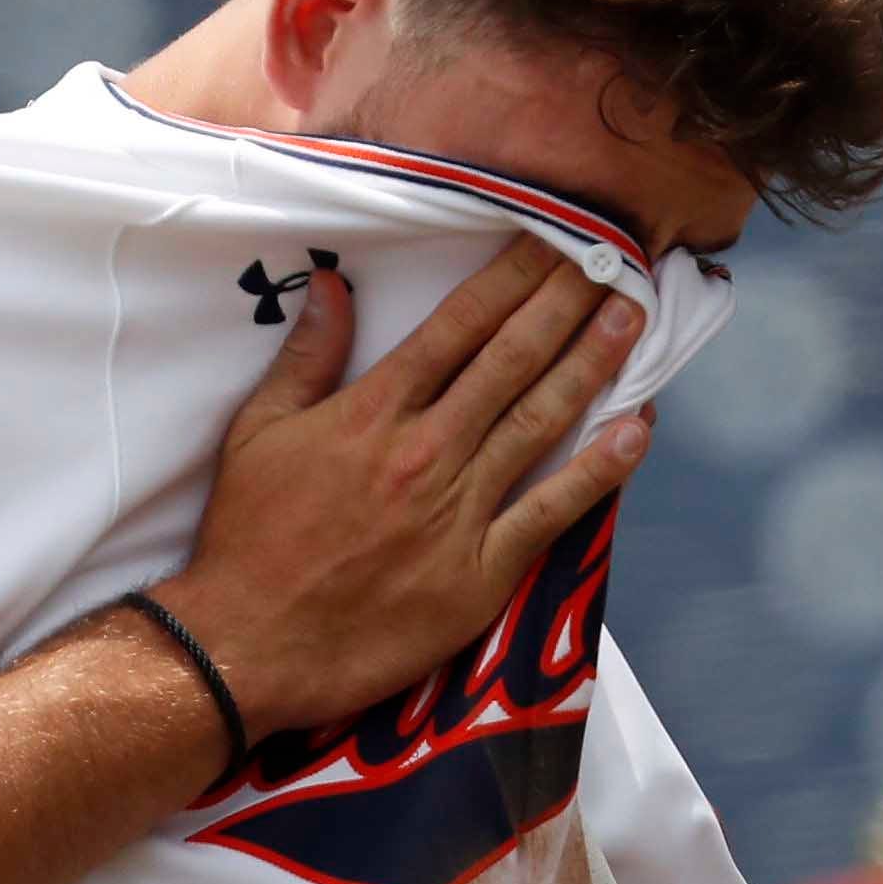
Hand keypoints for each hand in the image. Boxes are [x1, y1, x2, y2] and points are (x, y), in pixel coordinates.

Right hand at [160, 238, 648, 737]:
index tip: (554, 237)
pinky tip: (635, 429)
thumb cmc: (247, 539)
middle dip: (566, 303)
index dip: (513, 276)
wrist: (249, 646)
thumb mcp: (256, 433)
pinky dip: (598, 470)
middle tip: (616, 257)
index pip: (459, 326)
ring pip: (539, 421)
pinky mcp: (480, 573)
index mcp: (372, 412)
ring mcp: (457, 512)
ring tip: (633, 316)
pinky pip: (550, 511)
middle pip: (511, 360)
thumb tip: (335, 284)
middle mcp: (426, 451)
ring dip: (592, 364)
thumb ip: (306, 357)